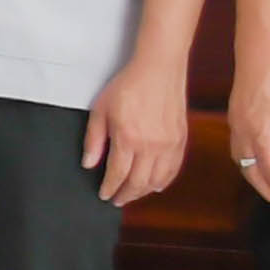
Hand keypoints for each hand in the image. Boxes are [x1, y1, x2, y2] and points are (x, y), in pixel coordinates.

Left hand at [77, 56, 190, 209]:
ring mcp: (168, 144)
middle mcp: (150, 146)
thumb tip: (88, 163)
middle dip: (125, 195)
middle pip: (138, 183)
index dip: (109, 188)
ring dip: (144, 192)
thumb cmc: (128, 85)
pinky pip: (173, 169)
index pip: (117, 174)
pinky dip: (164, 181)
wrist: (159, 68)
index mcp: (127, 138)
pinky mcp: (180, 140)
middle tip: (117, 200)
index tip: (104, 195)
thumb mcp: (101, 109)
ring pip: (157, 180)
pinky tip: (156, 185)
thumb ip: (94, 139)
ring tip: (133, 193)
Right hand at [229, 49, 269, 212]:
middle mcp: (244, 137)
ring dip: (256, 180)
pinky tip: (257, 166)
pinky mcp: (234, 122)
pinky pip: (238, 152)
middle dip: (268, 191)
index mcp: (261, 136)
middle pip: (252, 173)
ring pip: (242, 164)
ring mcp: (236, 129)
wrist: (258, 59)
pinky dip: (248, 166)